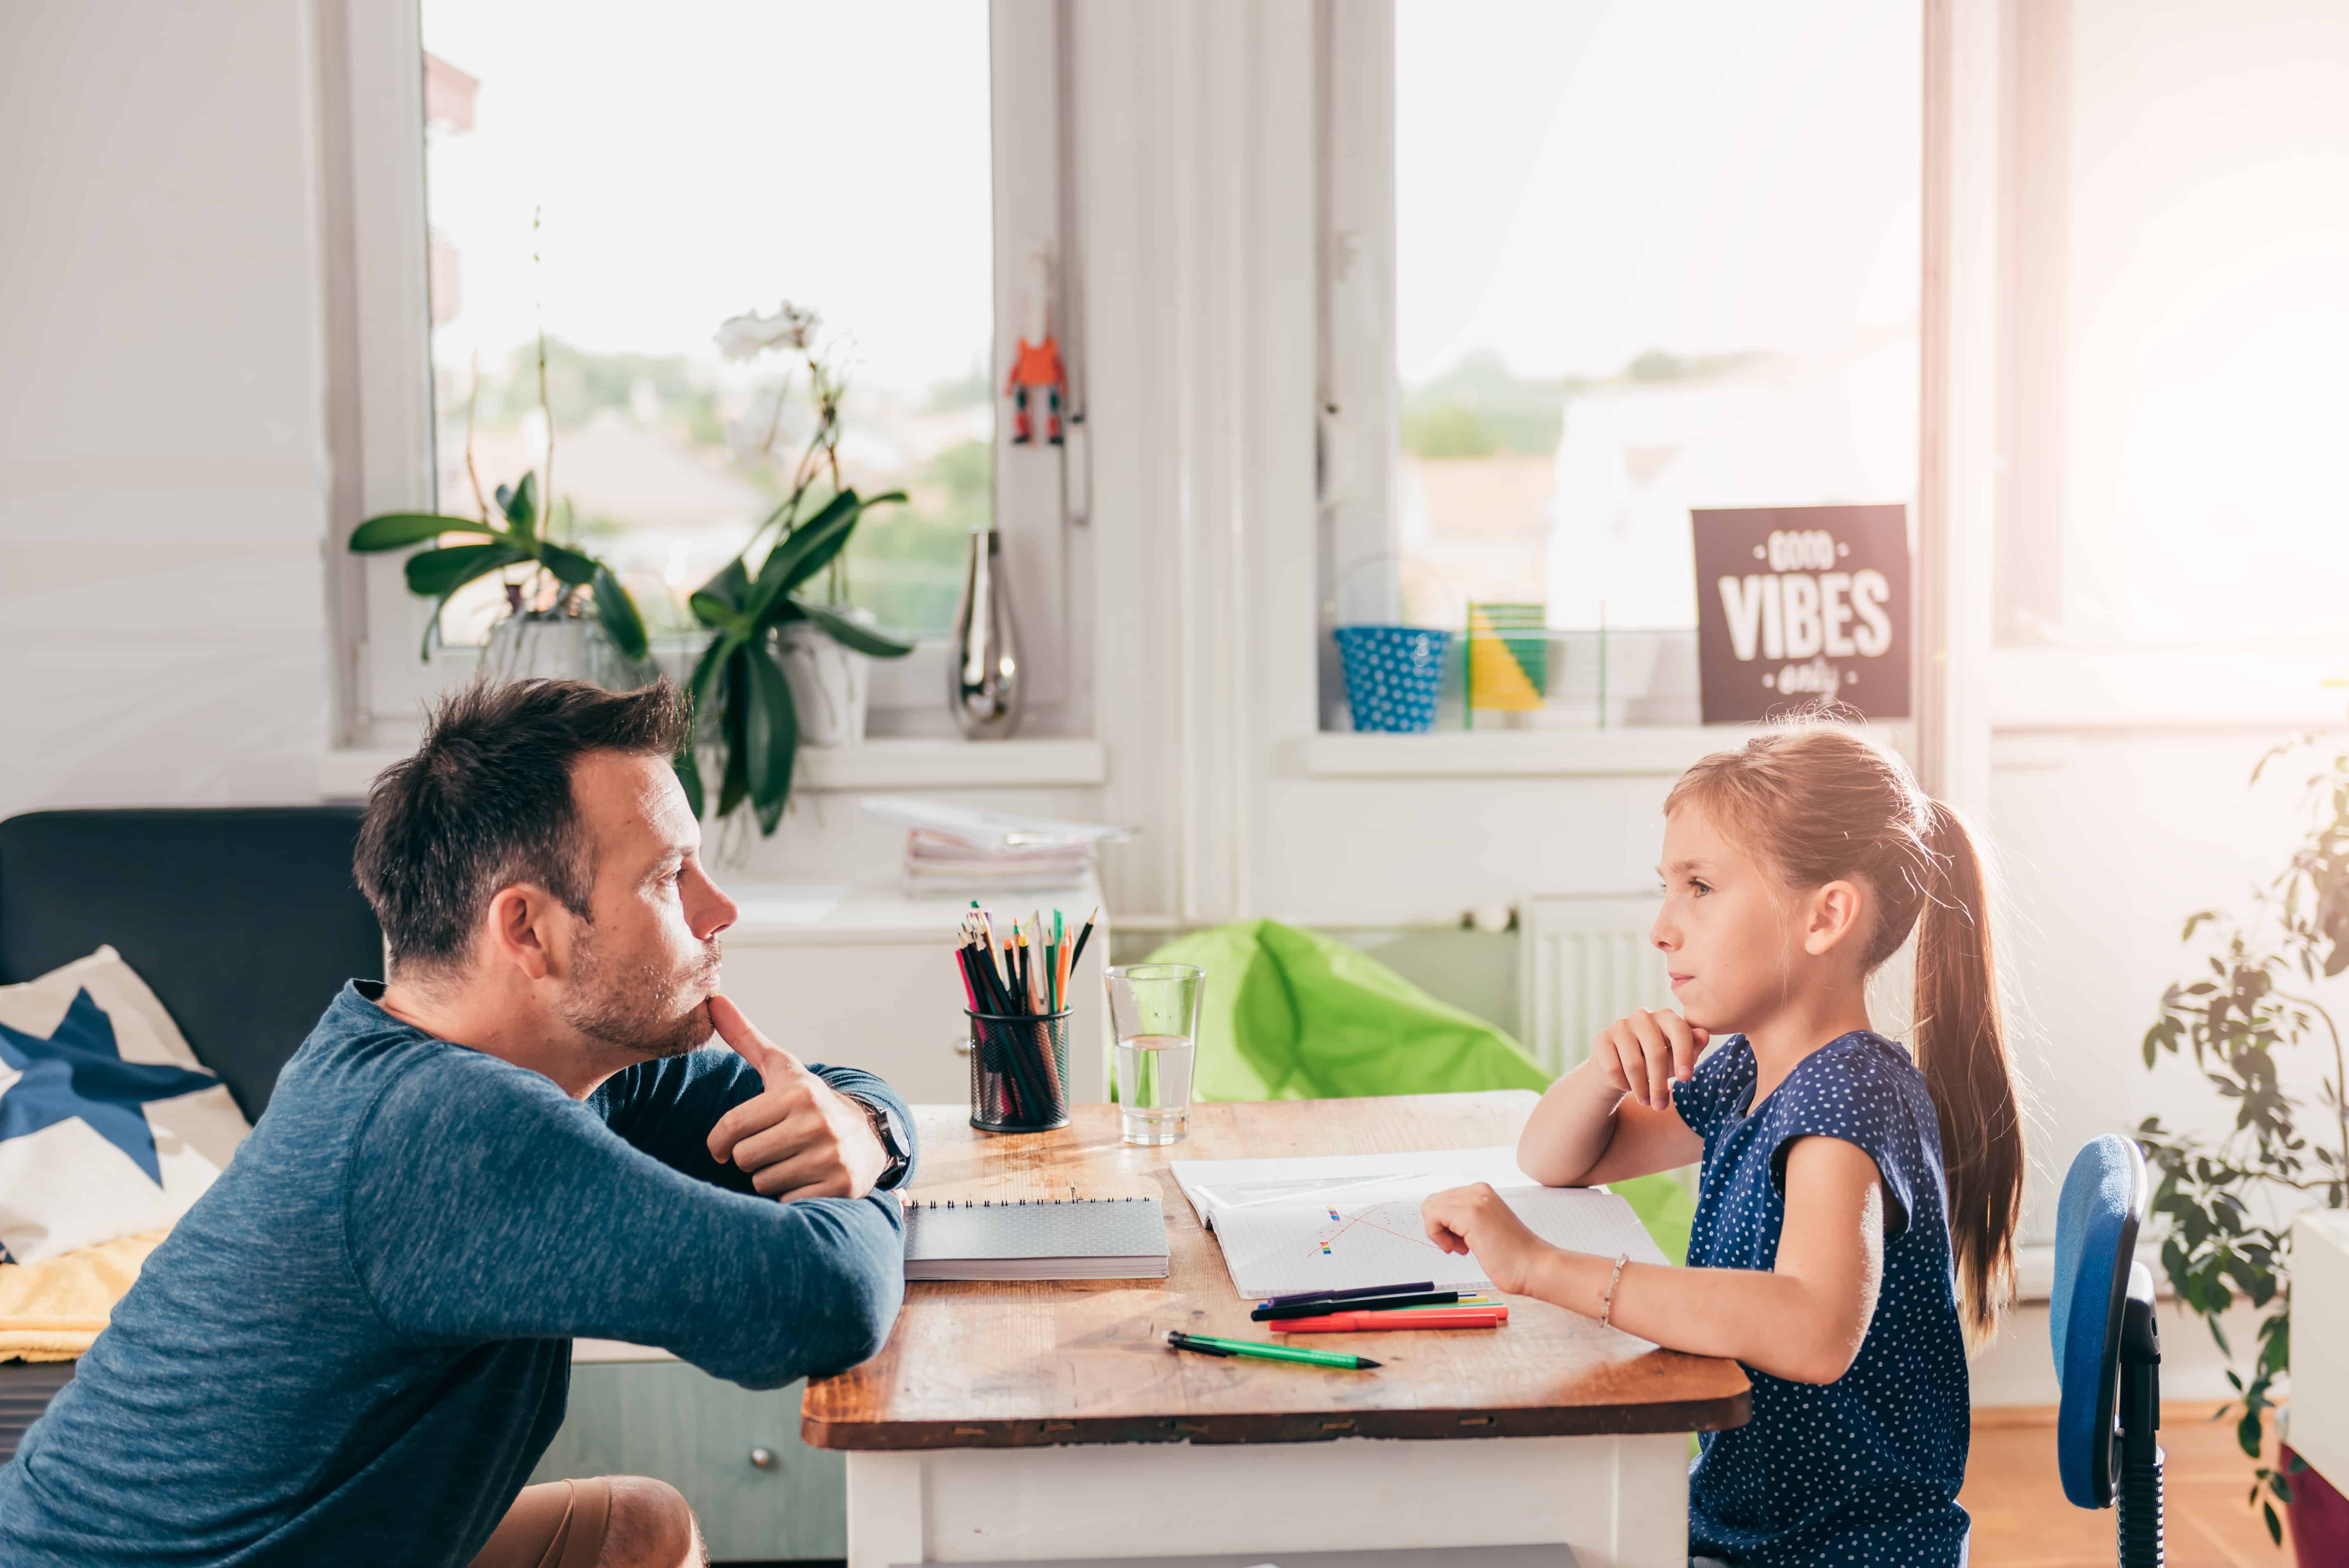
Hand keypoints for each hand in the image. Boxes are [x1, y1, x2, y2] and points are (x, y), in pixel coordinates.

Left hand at [704, 995, 887, 1200]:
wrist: (868, 1137)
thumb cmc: (810, 1104)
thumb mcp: (782, 1069)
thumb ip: (745, 1037)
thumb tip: (713, 999)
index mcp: (797, 1094)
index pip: (731, 1129)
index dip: (719, 1141)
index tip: (723, 1145)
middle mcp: (817, 1122)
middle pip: (744, 1158)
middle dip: (750, 1158)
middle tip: (769, 1150)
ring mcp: (831, 1156)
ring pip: (763, 1182)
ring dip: (770, 1178)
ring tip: (790, 1162)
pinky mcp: (839, 1187)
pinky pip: (786, 1202)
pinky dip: (789, 1196)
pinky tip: (805, 1179)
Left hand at [1421, 1182, 1550, 1295]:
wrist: (1533, 1266)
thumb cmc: (1511, 1255)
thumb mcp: (1483, 1227)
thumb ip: (1464, 1218)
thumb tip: (1437, 1220)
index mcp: (1481, 1192)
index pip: (1442, 1200)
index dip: (1445, 1224)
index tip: (1462, 1239)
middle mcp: (1477, 1191)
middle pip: (1433, 1202)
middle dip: (1440, 1227)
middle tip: (1461, 1245)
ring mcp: (1475, 1200)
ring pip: (1429, 1208)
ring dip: (1439, 1232)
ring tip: (1464, 1247)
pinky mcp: (1471, 1214)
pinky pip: (1432, 1215)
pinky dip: (1437, 1236)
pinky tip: (1462, 1249)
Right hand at [1591, 1008, 1707, 1111]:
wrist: (1621, 1065)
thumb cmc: (1656, 1060)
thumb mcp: (1677, 1058)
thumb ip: (1692, 1047)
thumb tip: (1704, 1035)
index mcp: (1666, 1016)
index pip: (1679, 1031)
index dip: (1684, 1055)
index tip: (1686, 1079)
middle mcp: (1642, 1016)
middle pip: (1655, 1052)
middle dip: (1660, 1085)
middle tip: (1661, 1106)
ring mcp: (1619, 1026)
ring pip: (1633, 1064)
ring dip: (1641, 1089)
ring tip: (1647, 1102)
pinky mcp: (1601, 1038)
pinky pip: (1613, 1068)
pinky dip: (1622, 1083)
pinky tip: (1627, 1086)